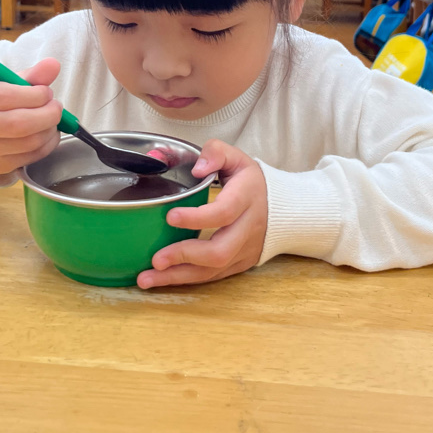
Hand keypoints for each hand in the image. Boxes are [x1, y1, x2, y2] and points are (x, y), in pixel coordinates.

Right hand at [0, 57, 62, 174]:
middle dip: (47, 114)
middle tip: (56, 107)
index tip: (46, 92)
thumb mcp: (3, 83)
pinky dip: (48, 144)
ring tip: (52, 119)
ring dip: (50, 129)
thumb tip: (53, 65)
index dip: (34, 95)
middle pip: (17, 123)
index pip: (5, 97)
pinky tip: (48, 133)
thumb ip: (30, 76)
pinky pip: (31, 156)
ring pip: (28, 142)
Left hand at [137, 140, 267, 288]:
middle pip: (219, 250)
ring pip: (214, 269)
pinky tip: (163, 279)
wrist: (285, 209)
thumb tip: (197, 168)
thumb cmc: (251, 181)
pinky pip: (214, 276)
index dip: (197, 218)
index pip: (223, 213)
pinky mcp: (240, 264)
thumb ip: (215, 153)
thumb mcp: (236, 158)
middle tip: (156, 259)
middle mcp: (248, 228)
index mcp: (246, 198)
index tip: (170, 216)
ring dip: (178, 276)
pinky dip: (187, 279)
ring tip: (147, 278)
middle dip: (185, 256)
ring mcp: (245, 250)